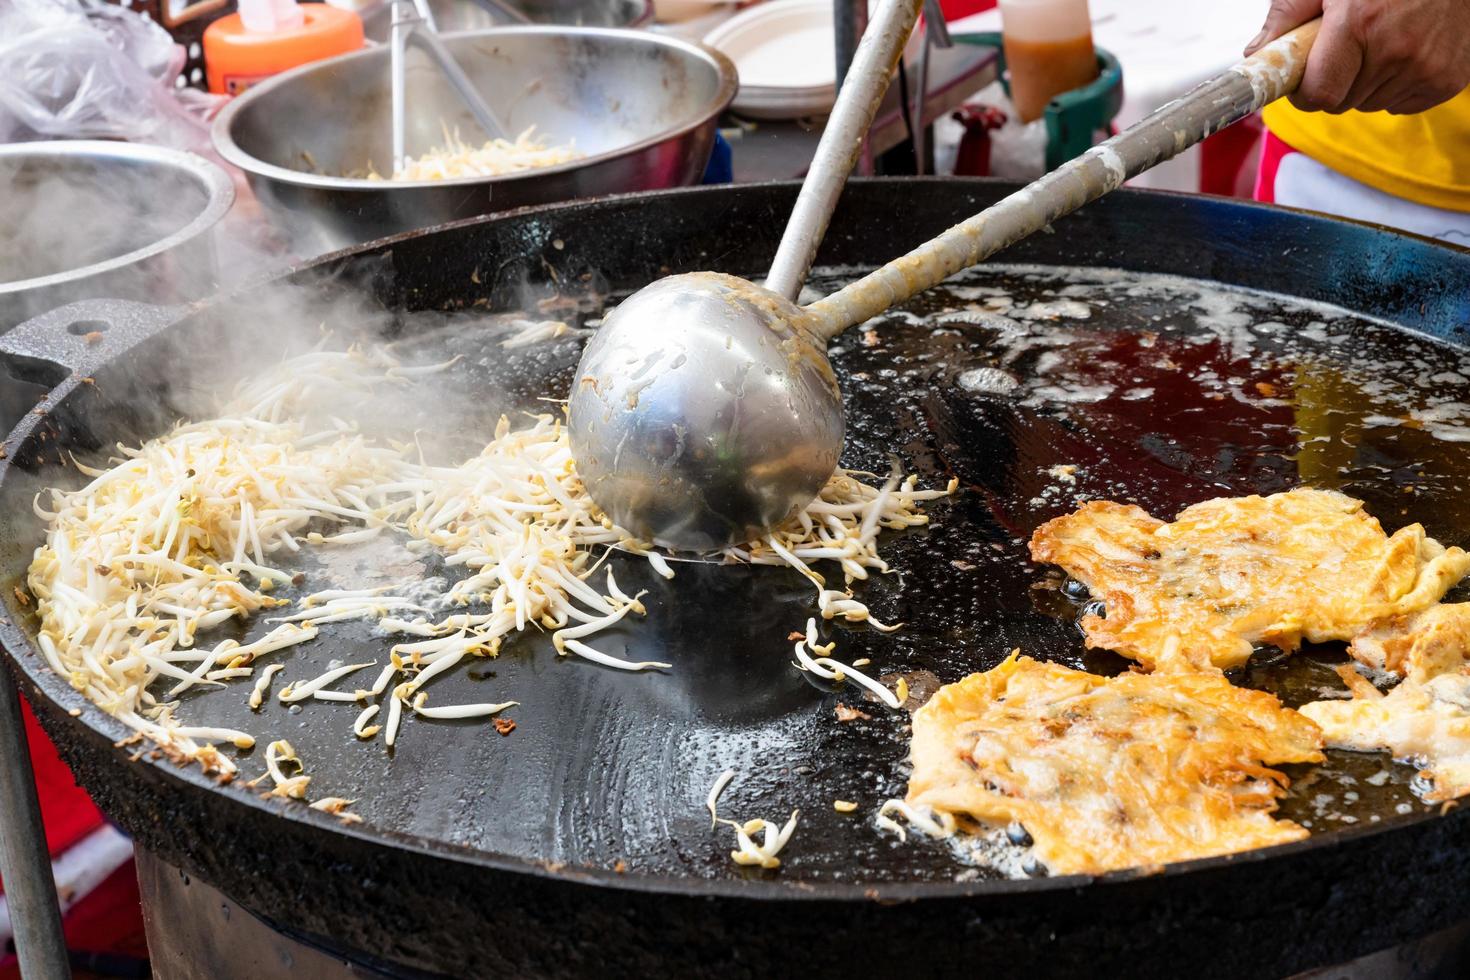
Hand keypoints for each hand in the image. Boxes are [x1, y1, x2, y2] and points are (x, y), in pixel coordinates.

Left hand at [1245, 0, 1469, 113]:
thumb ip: (1288, 13)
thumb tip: (1256, 53)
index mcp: (1360, 23)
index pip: (1318, 95)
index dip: (1304, 92)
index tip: (1303, 79)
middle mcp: (1396, 51)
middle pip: (1341, 103)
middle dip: (1333, 84)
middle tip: (1344, 50)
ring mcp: (1427, 68)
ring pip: (1369, 104)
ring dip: (1364, 84)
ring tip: (1378, 44)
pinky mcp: (1448, 79)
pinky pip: (1400, 104)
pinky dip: (1394, 86)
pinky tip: (1402, 53)